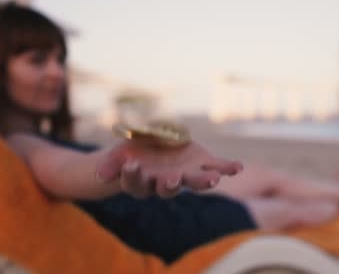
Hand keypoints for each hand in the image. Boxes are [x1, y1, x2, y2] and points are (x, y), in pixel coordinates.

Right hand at [96, 141, 242, 197]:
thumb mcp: (119, 155)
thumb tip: (100, 174)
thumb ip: (113, 165)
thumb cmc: (133, 154)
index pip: (136, 183)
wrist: (154, 150)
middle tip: (172, 179)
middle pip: (168, 188)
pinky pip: (216, 167)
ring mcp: (186, 174)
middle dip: (171, 184)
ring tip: (213, 178)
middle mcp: (166, 182)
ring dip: (203, 181)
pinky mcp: (201, 163)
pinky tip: (237, 168)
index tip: (130, 165)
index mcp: (144, 182)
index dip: (133, 175)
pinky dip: (227, 168)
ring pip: (195, 181)